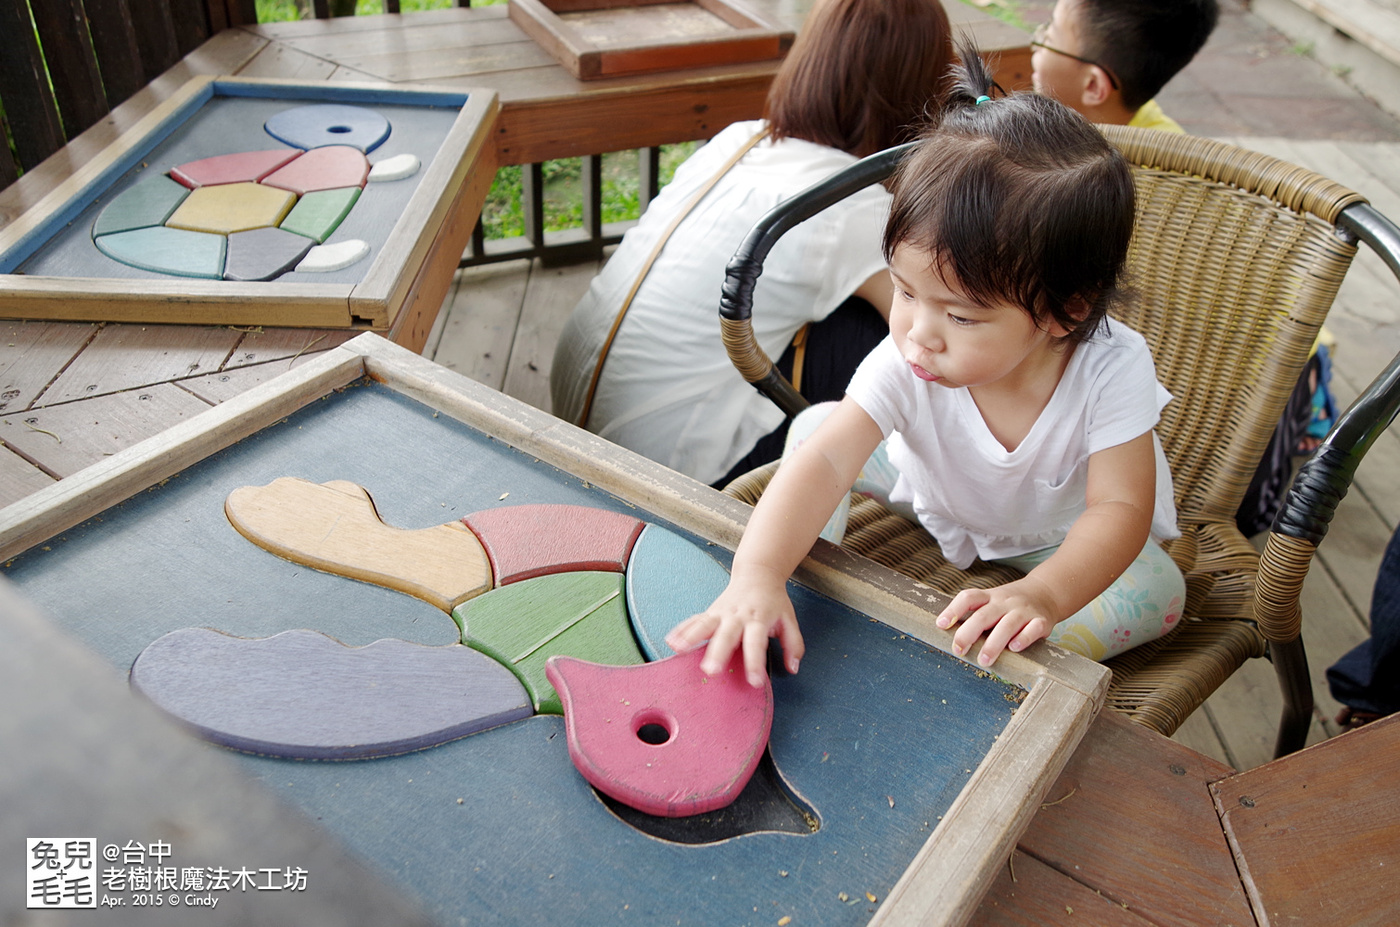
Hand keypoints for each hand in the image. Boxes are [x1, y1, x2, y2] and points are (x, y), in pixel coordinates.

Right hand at [664, 568, 803, 686]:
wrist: (758, 574)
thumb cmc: (773, 601)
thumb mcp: (789, 620)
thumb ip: (793, 644)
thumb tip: (793, 667)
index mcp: (759, 619)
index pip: (756, 643)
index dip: (755, 662)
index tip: (754, 681)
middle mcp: (738, 616)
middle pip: (726, 635)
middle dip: (718, 653)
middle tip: (711, 671)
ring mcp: (721, 613)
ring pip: (704, 624)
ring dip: (691, 637)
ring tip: (679, 650)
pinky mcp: (710, 611)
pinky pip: (694, 620)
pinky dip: (682, 630)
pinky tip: (671, 641)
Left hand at [935, 576, 1060, 665]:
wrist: (1046, 592)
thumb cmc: (1010, 605)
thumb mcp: (991, 602)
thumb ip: (974, 616)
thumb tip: (948, 635)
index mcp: (989, 597)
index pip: (969, 598)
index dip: (953, 610)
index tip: (940, 625)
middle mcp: (1005, 602)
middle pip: (984, 615)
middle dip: (969, 633)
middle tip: (959, 650)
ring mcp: (1024, 610)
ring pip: (1007, 625)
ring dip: (993, 644)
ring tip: (983, 660)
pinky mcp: (1041, 621)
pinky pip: (1033, 629)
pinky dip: (1023, 639)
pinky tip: (1014, 648)